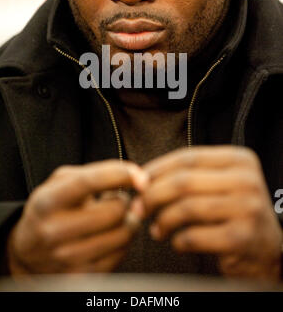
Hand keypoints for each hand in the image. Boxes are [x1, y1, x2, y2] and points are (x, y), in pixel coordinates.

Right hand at [6, 160, 147, 274]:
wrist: (29, 249)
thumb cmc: (54, 206)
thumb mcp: (62, 181)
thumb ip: (97, 172)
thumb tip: (139, 177)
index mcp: (47, 201)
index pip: (88, 182)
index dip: (119, 175)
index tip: (140, 176)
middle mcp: (53, 230)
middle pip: (113, 212)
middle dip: (124, 201)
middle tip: (117, 200)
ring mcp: (66, 257)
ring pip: (121, 234)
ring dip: (127, 221)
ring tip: (115, 217)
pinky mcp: (80, 277)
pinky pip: (120, 255)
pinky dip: (123, 241)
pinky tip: (110, 235)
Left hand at [141, 146, 282, 279]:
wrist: (268, 248)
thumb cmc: (233, 212)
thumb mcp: (219, 183)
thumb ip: (188, 175)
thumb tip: (141, 177)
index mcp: (239, 159)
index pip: (188, 157)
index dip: (156, 169)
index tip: (137, 182)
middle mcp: (247, 179)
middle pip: (183, 182)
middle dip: (152, 195)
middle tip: (138, 208)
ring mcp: (247, 208)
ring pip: (186, 208)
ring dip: (162, 220)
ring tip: (156, 230)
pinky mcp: (242, 238)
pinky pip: (194, 236)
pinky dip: (177, 241)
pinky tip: (176, 243)